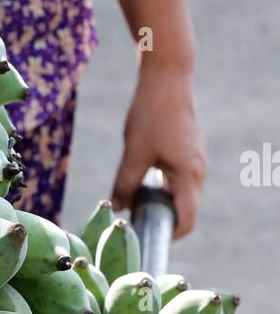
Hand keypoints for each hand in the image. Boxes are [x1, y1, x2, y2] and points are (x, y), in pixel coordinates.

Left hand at [111, 67, 205, 238]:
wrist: (167, 78)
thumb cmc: (151, 114)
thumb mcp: (133, 153)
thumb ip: (124, 184)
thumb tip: (116, 208)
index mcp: (188, 175)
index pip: (186, 220)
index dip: (168, 235)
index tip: (145, 236)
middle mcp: (198, 171)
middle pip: (184, 208)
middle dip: (160, 217)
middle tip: (133, 216)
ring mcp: (196, 160)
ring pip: (180, 192)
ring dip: (160, 199)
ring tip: (133, 193)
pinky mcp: (190, 150)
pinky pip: (179, 177)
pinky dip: (163, 183)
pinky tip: (142, 173)